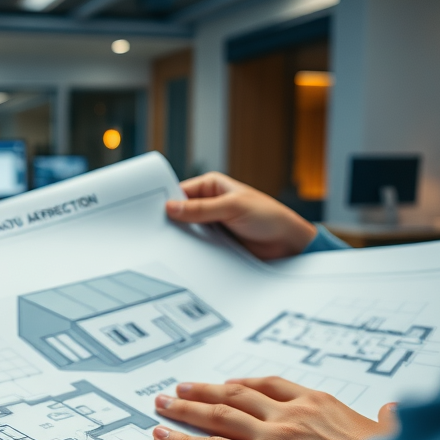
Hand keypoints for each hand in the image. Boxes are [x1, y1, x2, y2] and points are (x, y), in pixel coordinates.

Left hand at [152, 377, 396, 439]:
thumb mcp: (391, 431)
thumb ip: (386, 418)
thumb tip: (393, 410)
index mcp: (317, 401)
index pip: (271, 385)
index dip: (243, 384)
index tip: (226, 385)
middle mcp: (290, 413)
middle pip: (235, 396)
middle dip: (204, 392)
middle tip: (180, 388)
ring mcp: (273, 436)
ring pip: (218, 416)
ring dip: (186, 409)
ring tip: (164, 404)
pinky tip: (165, 437)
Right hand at [166, 172, 316, 259]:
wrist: (287, 244)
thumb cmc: (269, 217)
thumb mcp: (233, 207)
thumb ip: (202, 209)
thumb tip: (172, 208)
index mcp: (212, 186)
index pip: (180, 191)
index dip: (166, 200)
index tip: (152, 212)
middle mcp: (209, 204)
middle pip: (180, 212)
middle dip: (171, 220)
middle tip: (156, 230)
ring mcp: (211, 224)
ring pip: (186, 230)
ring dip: (181, 236)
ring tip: (168, 243)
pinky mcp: (214, 242)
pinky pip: (196, 245)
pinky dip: (190, 249)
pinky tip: (183, 253)